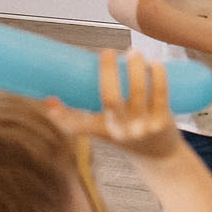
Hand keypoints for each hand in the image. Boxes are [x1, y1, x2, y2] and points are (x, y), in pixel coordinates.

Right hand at [50, 50, 185, 161]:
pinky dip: (157, 74)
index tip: (49, 101)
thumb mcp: (108, 128)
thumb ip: (94, 108)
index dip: (61, 116)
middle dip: (108, 72)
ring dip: (135, 67)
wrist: (161, 160)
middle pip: (110, 99)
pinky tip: (154, 62)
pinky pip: (160, 92)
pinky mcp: (162, 121)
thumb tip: (76, 79)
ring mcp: (143, 127)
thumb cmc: (130, 136)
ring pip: (137, 91)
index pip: (78, 126)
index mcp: (103, 131)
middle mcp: (121, 130)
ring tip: (133, 52)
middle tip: (107, 51)